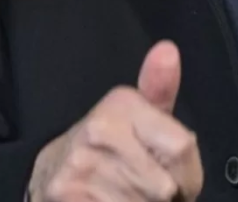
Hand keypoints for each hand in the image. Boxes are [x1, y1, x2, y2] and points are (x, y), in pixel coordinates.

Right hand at [27, 41, 203, 200]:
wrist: (51, 172)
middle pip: (166, 184)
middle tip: (146, 186)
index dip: (186, 171)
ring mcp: (79, 165)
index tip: (171, 171)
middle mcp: (99, 129)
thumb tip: (168, 49)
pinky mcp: (66, 196)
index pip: (182, 147)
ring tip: (126, 194)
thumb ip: (161, 87)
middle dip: (165, 194)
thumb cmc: (111, 145)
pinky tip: (109, 200)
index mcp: (123, 103)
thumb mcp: (140, 113)